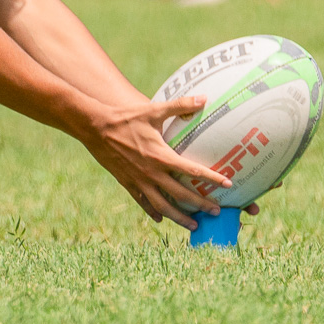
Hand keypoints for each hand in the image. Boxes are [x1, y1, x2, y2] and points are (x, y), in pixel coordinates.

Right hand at [79, 95, 235, 229]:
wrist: (96, 128)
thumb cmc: (126, 118)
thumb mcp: (153, 110)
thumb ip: (179, 106)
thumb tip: (204, 98)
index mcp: (161, 156)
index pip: (192, 171)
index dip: (211, 178)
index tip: (228, 184)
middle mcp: (152, 173)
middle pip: (182, 195)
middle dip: (201, 205)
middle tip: (217, 212)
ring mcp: (139, 181)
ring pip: (163, 206)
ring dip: (180, 218)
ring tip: (194, 225)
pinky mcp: (127, 184)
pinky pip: (143, 203)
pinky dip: (153, 212)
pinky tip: (161, 219)